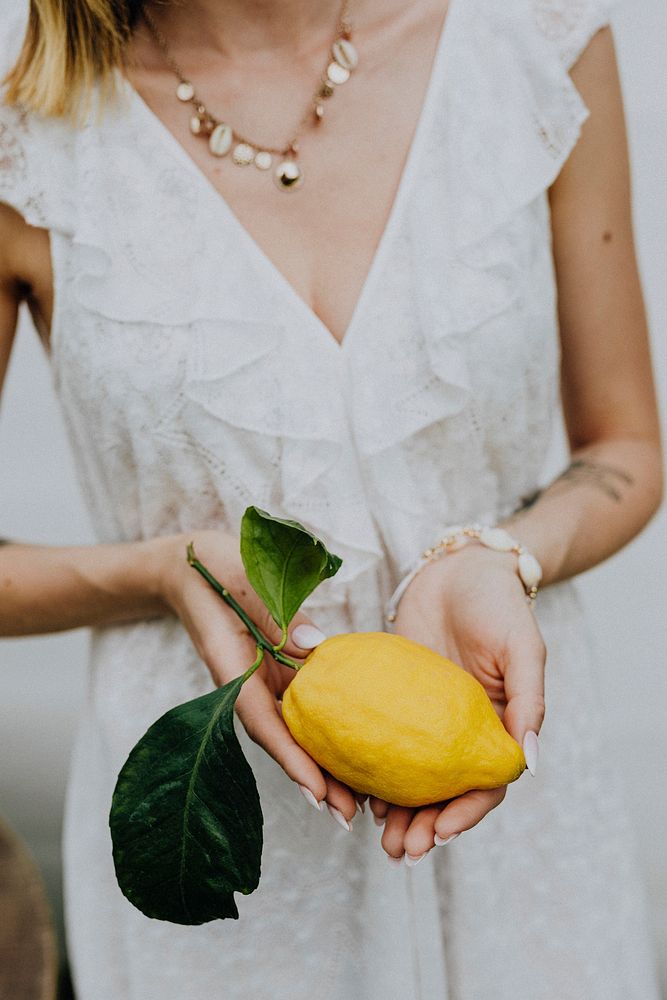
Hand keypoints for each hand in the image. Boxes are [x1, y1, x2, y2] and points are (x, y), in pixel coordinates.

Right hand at [151, 529, 358, 828]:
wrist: (189, 565)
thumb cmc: (214, 567)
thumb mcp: (244, 579)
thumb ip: (275, 613)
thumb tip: (315, 647)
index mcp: (231, 669)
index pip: (263, 723)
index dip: (291, 760)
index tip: (318, 795)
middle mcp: (245, 685)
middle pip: (282, 740)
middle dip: (314, 778)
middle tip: (351, 814)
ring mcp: (259, 682)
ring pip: (293, 730)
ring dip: (322, 763)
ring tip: (359, 800)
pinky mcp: (272, 673)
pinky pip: (300, 708)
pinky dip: (322, 732)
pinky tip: (351, 750)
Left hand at [372, 543, 545, 863]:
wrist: (459, 566)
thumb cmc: (498, 604)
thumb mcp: (523, 647)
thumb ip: (529, 701)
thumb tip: (530, 761)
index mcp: (498, 725)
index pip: (487, 783)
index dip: (467, 813)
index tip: (439, 832)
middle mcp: (461, 728)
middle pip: (445, 790)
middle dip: (424, 825)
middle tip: (398, 850)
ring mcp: (426, 715)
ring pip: (411, 774)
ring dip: (396, 810)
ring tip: (375, 836)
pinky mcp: (394, 696)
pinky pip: (382, 738)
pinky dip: (371, 768)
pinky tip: (352, 788)